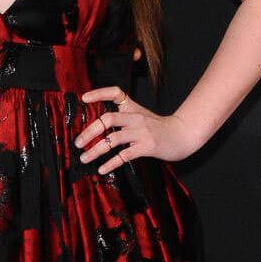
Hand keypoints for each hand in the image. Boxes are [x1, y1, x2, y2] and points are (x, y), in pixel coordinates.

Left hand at [74, 88, 204, 172]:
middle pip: (108, 119)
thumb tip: (99, 124)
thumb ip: (124, 116)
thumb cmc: (159, 127)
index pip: (116, 93)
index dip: (99, 93)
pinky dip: (111, 163)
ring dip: (95, 150)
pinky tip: (102, 169)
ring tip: (84, 158)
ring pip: (113, 139)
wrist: (182, 135)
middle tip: (78, 143)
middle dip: (89, 131)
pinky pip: (124, 155)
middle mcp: (136, 117)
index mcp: (133, 108)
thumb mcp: (142, 116)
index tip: (84, 99)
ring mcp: (141, 132)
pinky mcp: (147, 147)